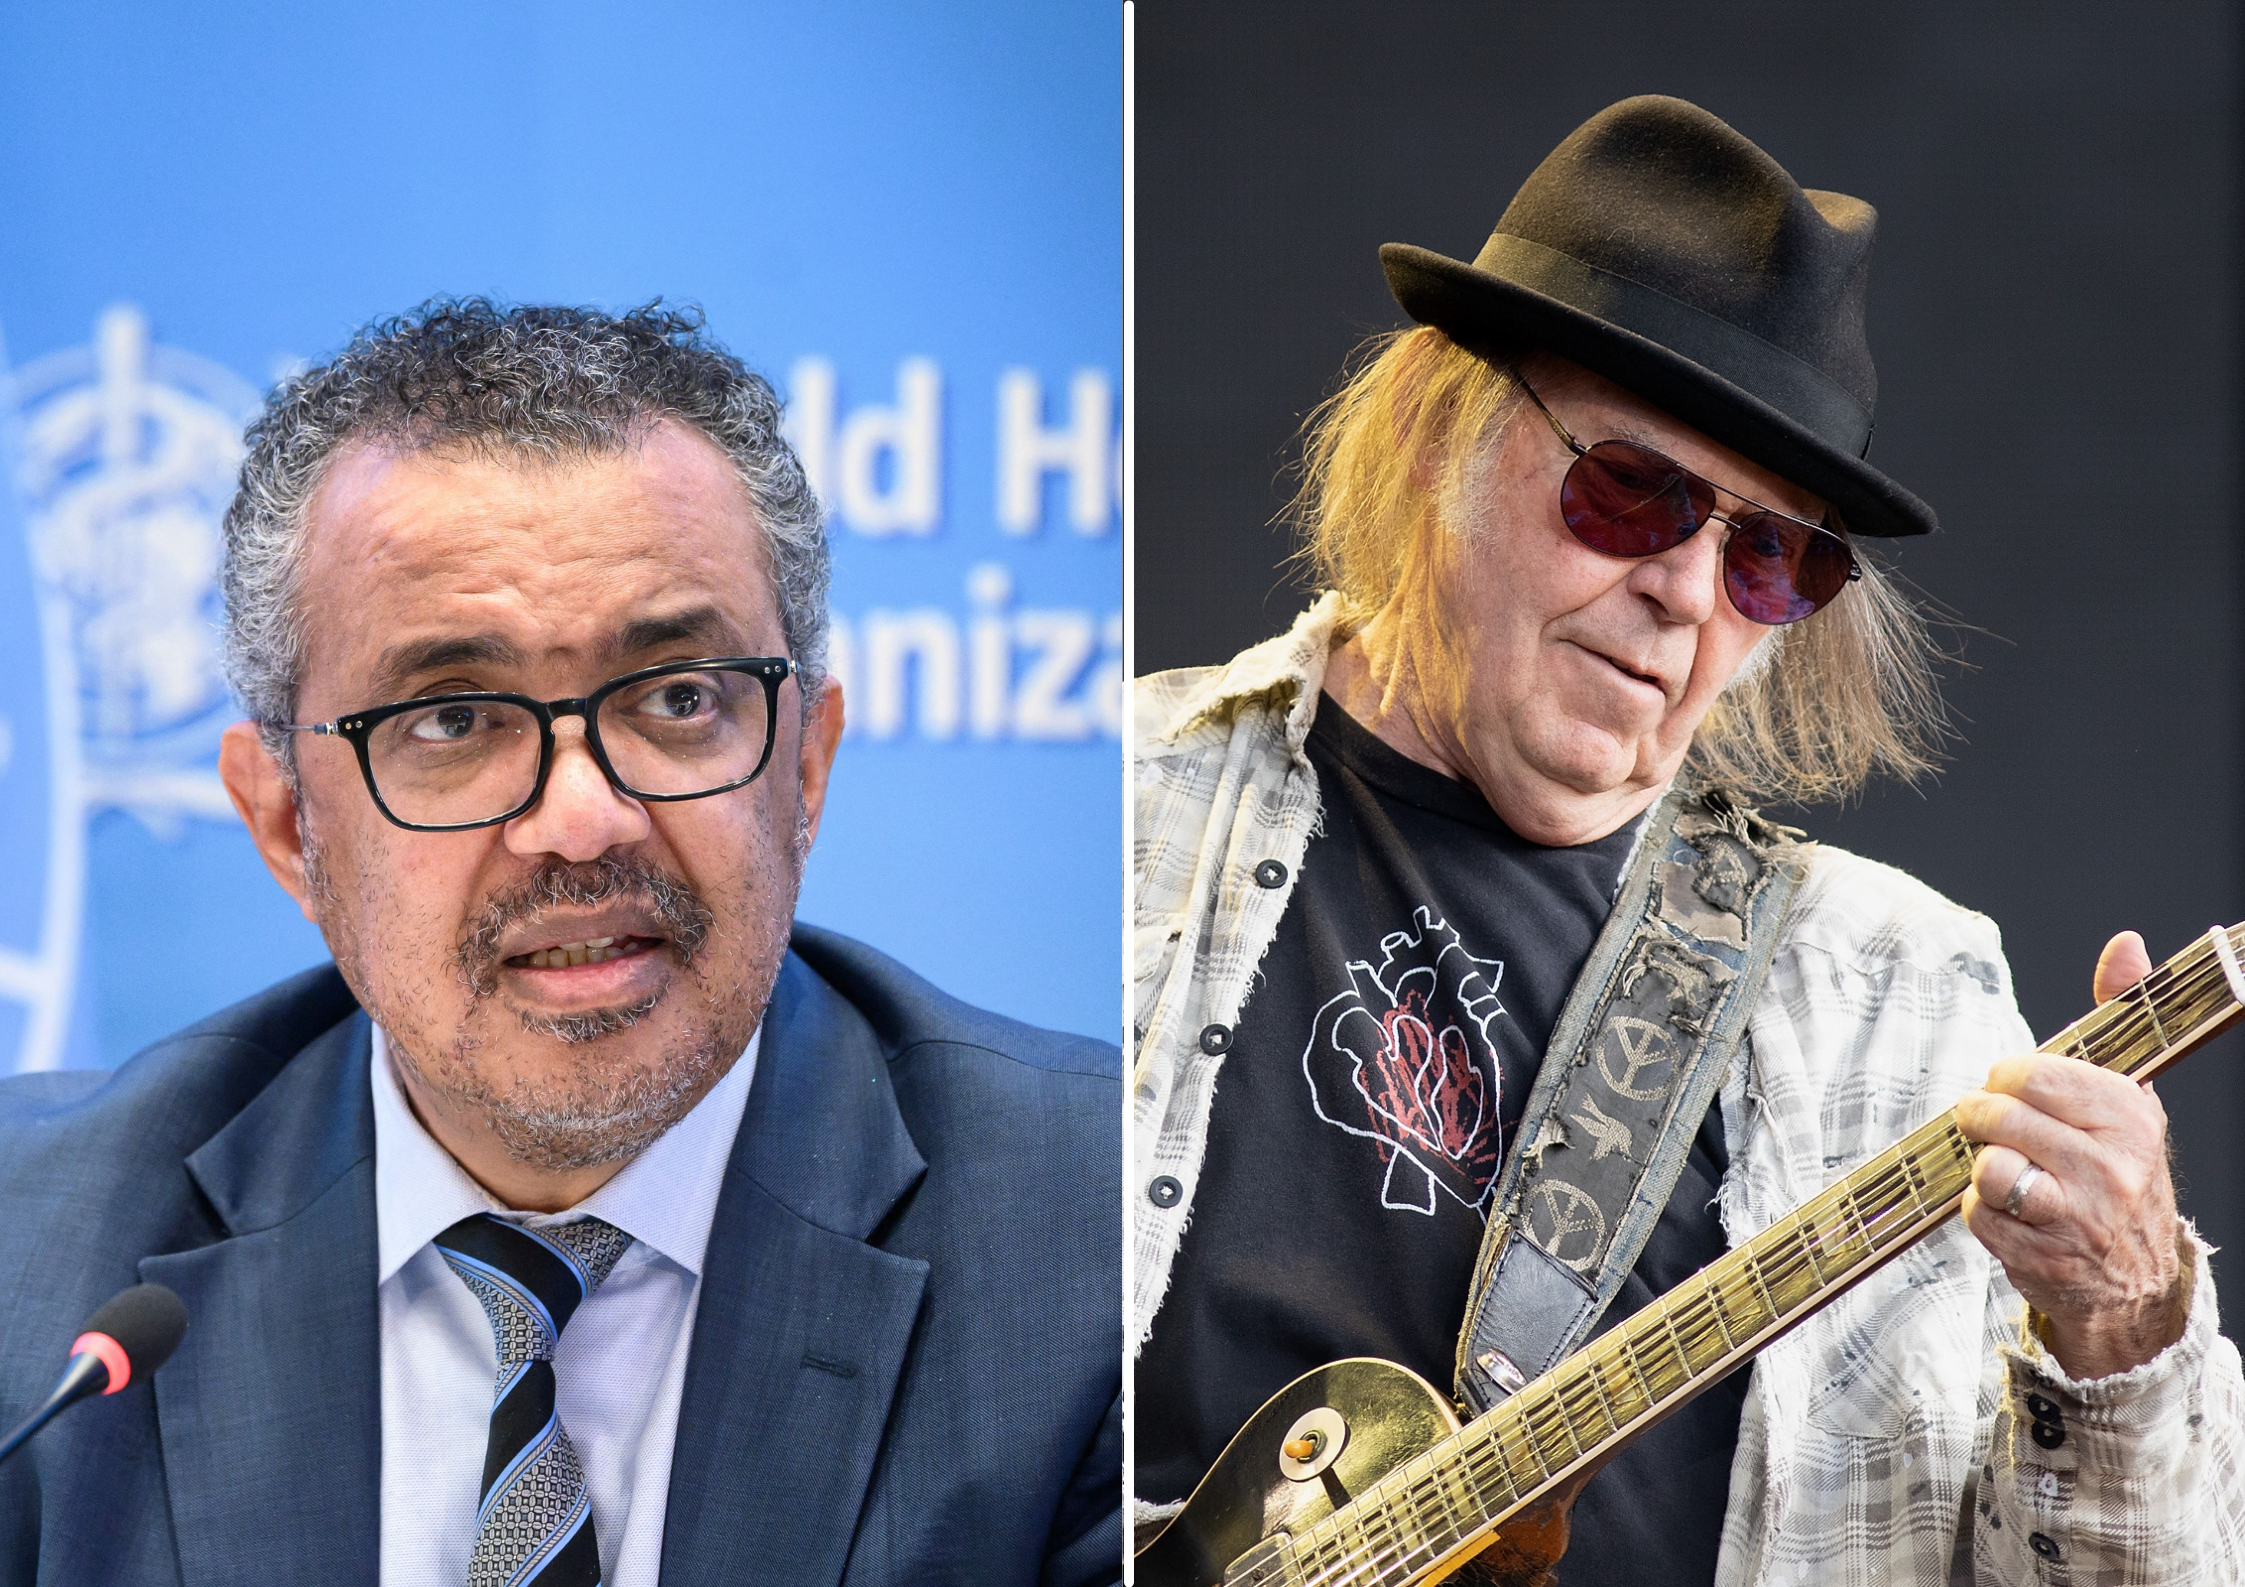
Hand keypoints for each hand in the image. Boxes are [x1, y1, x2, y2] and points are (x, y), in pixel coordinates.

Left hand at [1955, 930, 2190, 1378]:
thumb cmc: (2116, 1167)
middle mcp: (2112, 1168)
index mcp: (2129, 1117)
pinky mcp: (2044, 1258)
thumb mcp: (2127, 1093)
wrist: (2135, 1279)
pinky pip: (1975, 1215)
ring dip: (1983, 1170)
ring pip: (1987, 1168)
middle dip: (1983, 1121)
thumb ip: (2117, 1016)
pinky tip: (2012, 1215)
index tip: (2016, 1089)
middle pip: (1998, 1118)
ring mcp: (2078, 1217)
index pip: (2031, 1073)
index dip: (2007, 1079)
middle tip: (1996, 1130)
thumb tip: (2125, 944)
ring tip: (2011, 1175)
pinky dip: (1979, 1212)